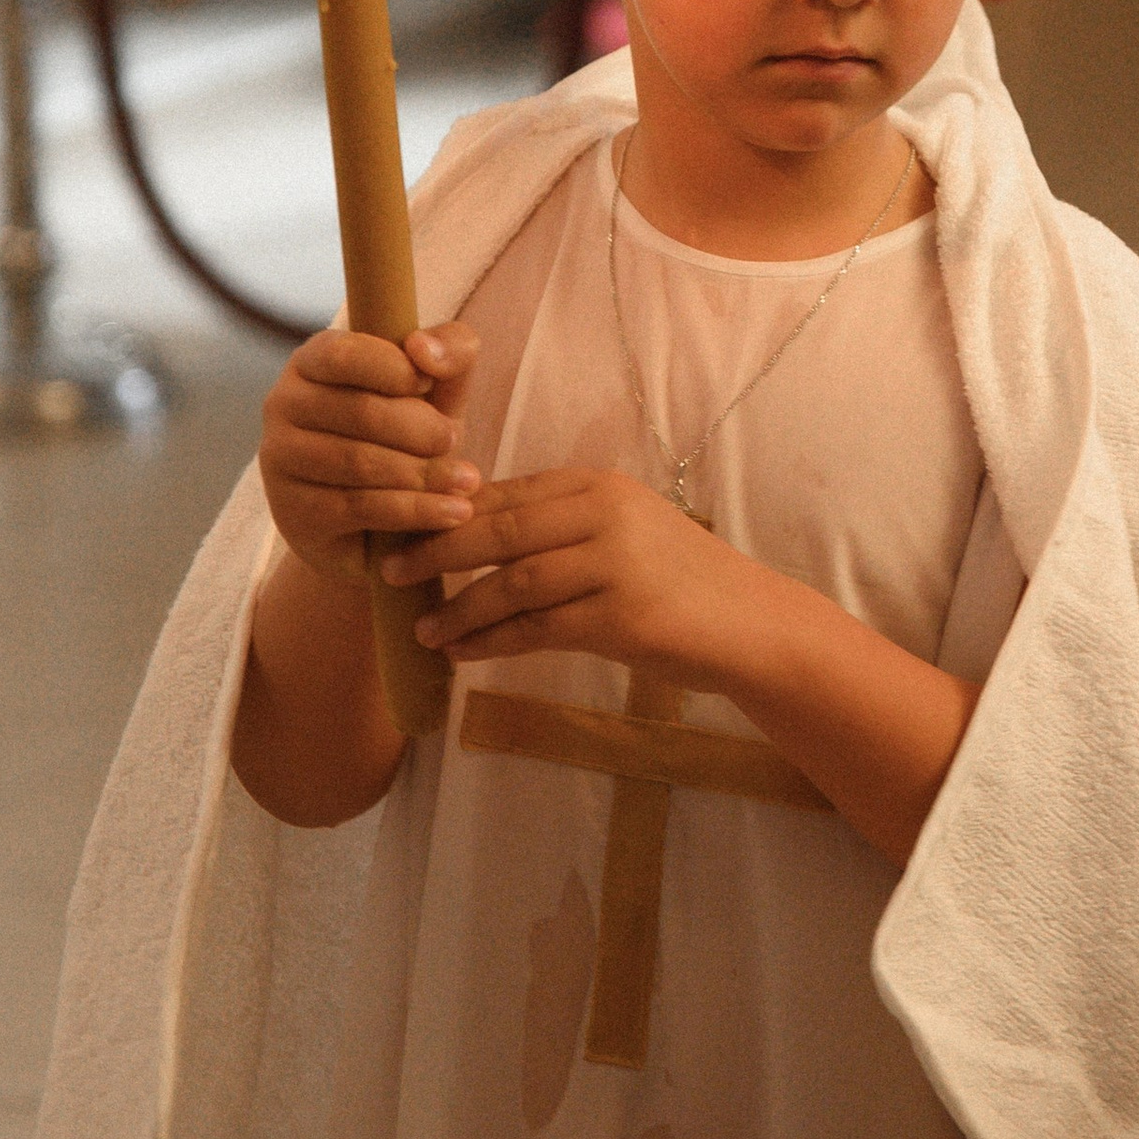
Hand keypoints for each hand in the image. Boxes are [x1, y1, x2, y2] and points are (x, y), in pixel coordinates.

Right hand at [258, 325, 479, 584]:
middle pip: (359, 411)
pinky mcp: (292, 511)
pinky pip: (361, 507)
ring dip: (424, 473)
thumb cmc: (411, 439)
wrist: (381, 525)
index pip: (343, 355)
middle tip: (455, 440)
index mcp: (313, 361)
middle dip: (420, 428)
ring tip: (467, 481)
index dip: (394, 368)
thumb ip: (451, 350)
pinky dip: (417, 509)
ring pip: (359, 462)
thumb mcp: (440, 391)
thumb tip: (422, 346)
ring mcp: (280, 459)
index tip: (430, 385)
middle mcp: (284, 404)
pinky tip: (455, 511)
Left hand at [390, 462, 762, 684]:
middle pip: (500, 528)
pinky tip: (463, 653)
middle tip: (389, 572)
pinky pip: (536, 628)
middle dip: (437, 551)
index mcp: (598, 485)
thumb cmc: (677, 580)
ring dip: (459, 608)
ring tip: (423, 628)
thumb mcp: (622, 531)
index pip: (506, 491)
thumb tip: (474, 526)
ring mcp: (614, 563)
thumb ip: (561, 524)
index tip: (401, 529)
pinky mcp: (620, 616)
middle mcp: (605, 513)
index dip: (447, 512)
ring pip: (512, 581)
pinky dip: (492, 641)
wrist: (748, 623)